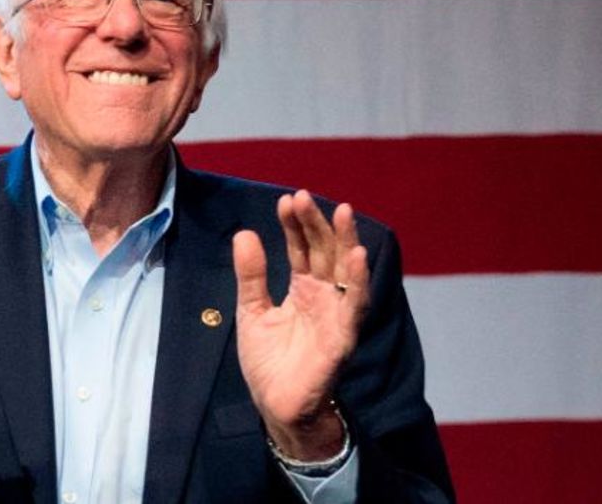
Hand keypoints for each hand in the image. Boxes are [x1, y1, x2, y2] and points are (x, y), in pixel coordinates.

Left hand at [233, 190, 368, 460]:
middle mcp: (324, 296)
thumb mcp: (251, 310)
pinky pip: (354, 306)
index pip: (302, 248)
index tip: (287, 201)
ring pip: (345, 272)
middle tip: (304, 197)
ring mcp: (335, 314)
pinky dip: (357, 281)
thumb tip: (245, 233)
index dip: (296, 225)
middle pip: (325, 252)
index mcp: (302, 288)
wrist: (275, 405)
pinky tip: (357, 256)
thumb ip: (251, 275)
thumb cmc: (269, 360)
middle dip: (317, 224)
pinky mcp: (343, 337)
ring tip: (343, 212)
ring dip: (346, 242)